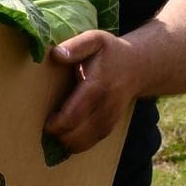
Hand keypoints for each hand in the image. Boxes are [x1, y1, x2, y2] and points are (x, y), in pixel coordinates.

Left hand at [43, 30, 144, 153]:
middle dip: (60, 135)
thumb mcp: (95, 40)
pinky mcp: (111, 124)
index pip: (75, 114)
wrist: (138, 66)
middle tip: (47, 128)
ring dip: (67, 143)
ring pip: (86, 141)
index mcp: (98, 86)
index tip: (47, 122)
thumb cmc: (110, 52)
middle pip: (79, 133)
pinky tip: (66, 140)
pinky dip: (78, 145)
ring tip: (54, 135)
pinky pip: (93, 141)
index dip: (57, 124)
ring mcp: (110, 117)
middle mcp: (106, 105)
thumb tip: (57, 54)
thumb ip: (76, 46)